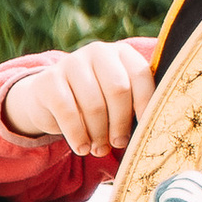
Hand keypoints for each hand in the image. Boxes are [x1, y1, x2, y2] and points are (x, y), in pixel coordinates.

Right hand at [2, 36, 155, 155]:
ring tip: (99, 149)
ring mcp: (71, 63)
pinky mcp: (48, 80)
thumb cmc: (94, 101)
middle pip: (118, 89)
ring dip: (99, 133)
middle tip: (119, 143)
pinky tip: (82, 147)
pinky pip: (68, 112)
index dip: (145, 103)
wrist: (48, 98)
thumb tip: (153, 130)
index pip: (141, 74)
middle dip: (121, 122)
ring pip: (94, 104)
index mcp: (121, 53)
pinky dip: (77, 135)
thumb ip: (133, 104)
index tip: (146, 128)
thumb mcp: (115, 98)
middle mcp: (98, 52)